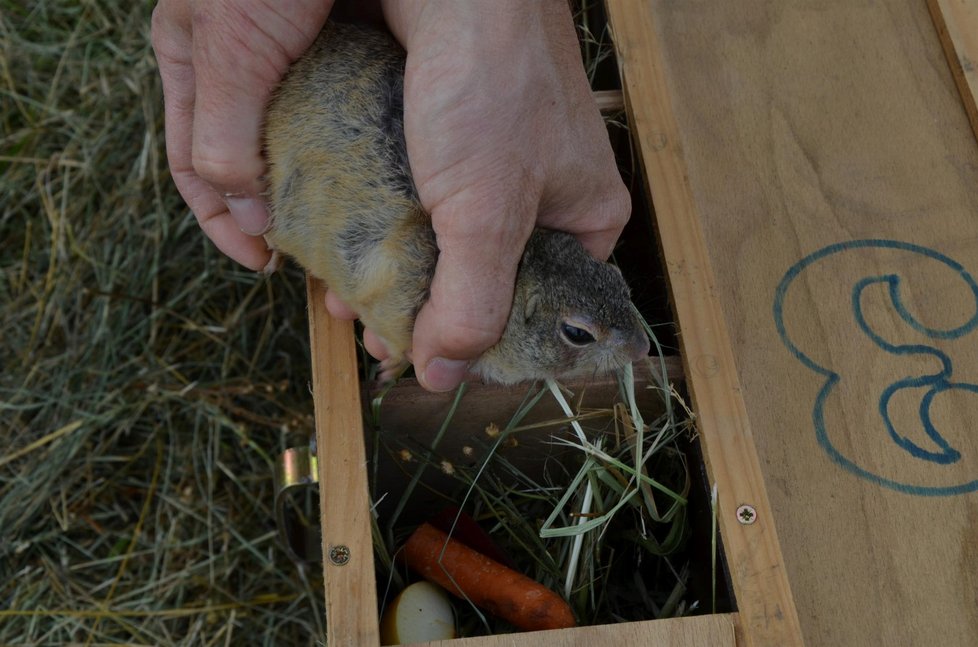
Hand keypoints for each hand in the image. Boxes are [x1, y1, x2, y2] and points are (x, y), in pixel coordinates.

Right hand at [151, 0, 334, 269]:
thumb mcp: (230, 51)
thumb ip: (224, 132)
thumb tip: (245, 217)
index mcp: (191, 66)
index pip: (195, 167)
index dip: (224, 222)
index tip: (264, 262)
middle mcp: (240, 70)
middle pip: (253, 161)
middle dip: (277, 210)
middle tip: (313, 253)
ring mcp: (294, 60)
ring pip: (303, 140)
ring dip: (323, 183)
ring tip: (349, 224)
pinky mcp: (344, 47)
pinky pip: (349, 108)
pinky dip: (360, 142)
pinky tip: (380, 170)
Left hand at [375, 0, 630, 390]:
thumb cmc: (493, 82)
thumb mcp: (488, 213)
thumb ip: (470, 303)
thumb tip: (445, 375)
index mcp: (585, 216)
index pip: (541, 306)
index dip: (485, 342)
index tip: (428, 360)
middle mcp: (544, 192)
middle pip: (485, 277)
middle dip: (427, 309)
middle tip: (376, 332)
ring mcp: (495, 162)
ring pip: (445, 240)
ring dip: (395, 272)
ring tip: (349, 298)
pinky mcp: (447, 135)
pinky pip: (417, 200)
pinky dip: (384, 227)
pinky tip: (346, 247)